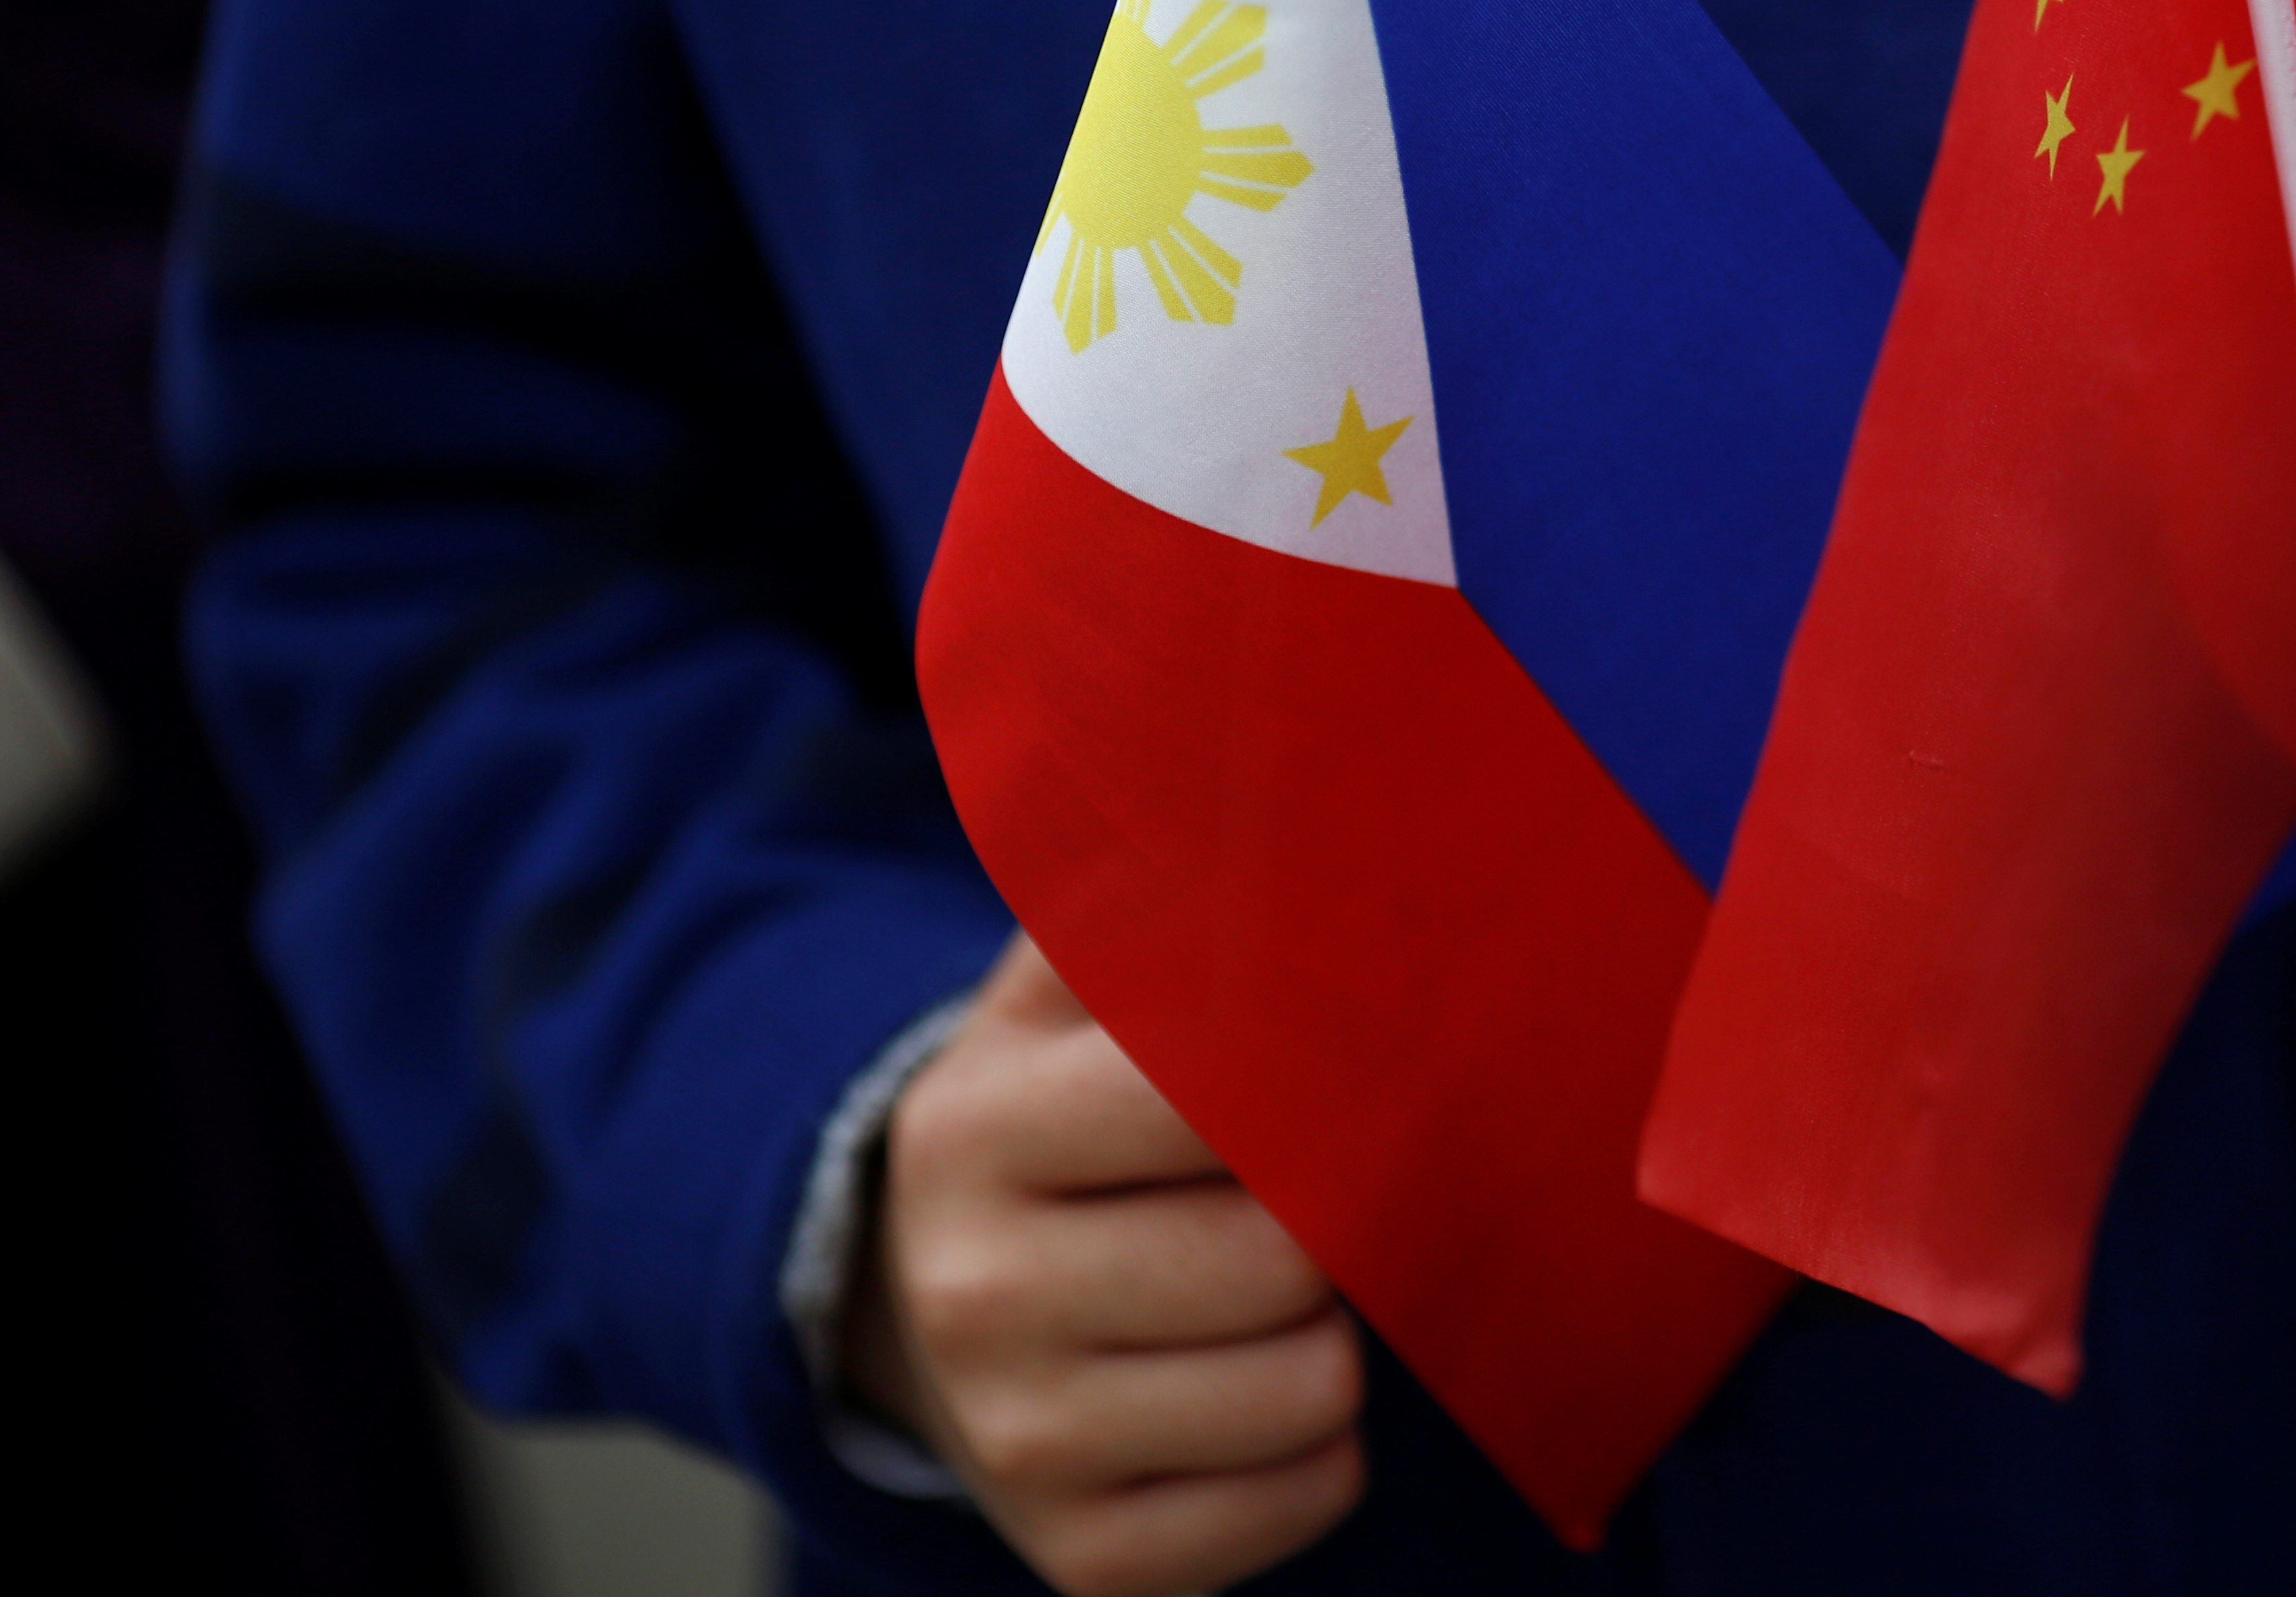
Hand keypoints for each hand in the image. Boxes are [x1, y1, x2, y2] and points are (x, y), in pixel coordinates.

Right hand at [844, 936, 1365, 1595]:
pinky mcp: (1083, 1558)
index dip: (1325, 1077)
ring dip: (1341, 1337)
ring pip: (1309, 1391)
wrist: (933, 1300)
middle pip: (1282, 1257)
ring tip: (1288, 1291)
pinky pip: (1299, 1501)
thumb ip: (1159, 895)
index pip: (1216, 1093)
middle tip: (1327, 1192)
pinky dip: (1319, 1450)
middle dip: (1341, 1219)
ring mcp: (1017, 1443)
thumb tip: (1286, 777)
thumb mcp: (1071, 988)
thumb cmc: (1062, 1116)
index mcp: (968, 1128)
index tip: (1362, 1063)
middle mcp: (971, 1295)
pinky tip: (1260, 1388)